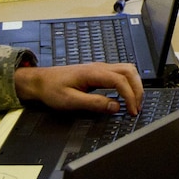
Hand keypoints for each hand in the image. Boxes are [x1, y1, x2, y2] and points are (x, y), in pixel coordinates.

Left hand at [16, 62, 143, 113]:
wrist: (40, 81)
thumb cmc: (52, 89)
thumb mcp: (70, 100)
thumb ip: (94, 103)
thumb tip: (115, 106)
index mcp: (94, 73)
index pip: (121, 81)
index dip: (130, 96)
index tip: (131, 111)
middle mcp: (100, 67)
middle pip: (130, 71)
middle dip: (138, 89)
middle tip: (137, 108)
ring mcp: (100, 68)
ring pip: (127, 70)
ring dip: (135, 85)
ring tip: (134, 102)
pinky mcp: (99, 72)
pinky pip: (121, 73)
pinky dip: (129, 83)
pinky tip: (126, 95)